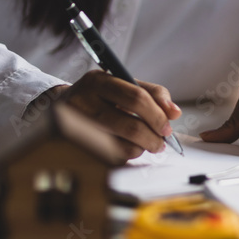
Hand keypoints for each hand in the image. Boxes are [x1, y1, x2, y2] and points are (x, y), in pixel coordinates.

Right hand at [40, 71, 180, 160]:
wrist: (64, 105)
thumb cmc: (101, 96)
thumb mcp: (123, 85)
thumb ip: (152, 94)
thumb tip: (174, 112)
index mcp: (98, 81)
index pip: (136, 98)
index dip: (157, 115)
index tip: (168, 127)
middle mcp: (84, 101)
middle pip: (130, 126)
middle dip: (153, 137)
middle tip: (162, 142)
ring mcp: (77, 126)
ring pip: (122, 146)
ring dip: (142, 148)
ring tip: (147, 144)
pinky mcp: (76, 146)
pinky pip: (111, 158)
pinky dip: (127, 155)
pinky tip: (129, 147)